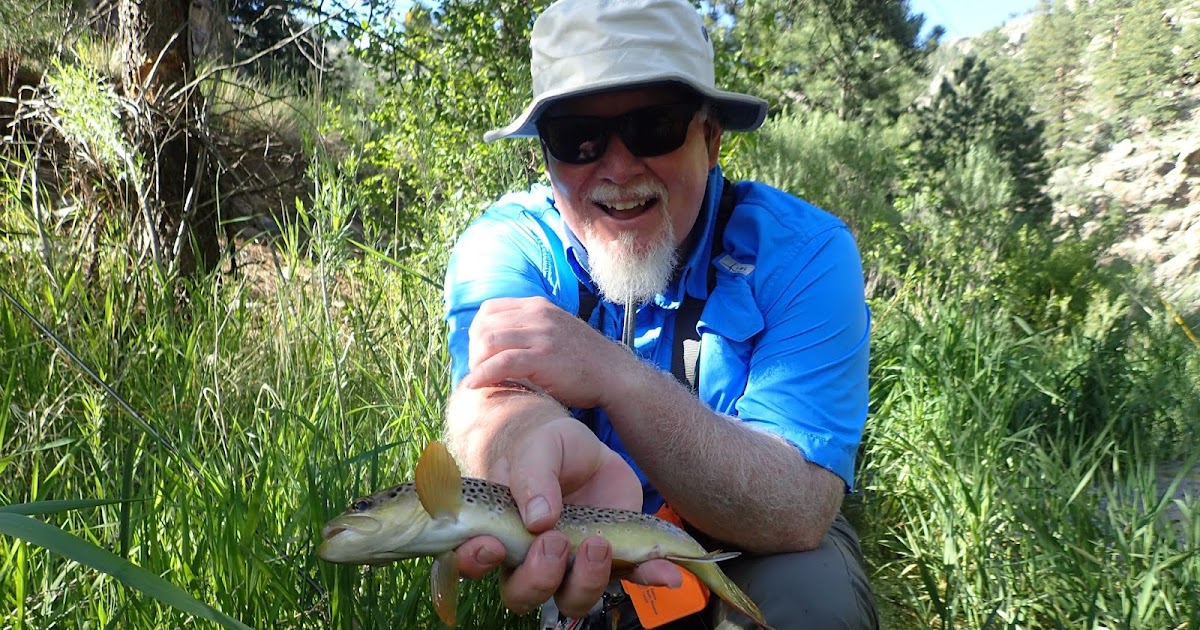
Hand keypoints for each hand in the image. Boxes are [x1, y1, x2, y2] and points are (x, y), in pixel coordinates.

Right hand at [451, 418, 680, 616]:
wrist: (577, 445)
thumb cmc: (542, 445)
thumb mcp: (537, 447)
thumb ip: (532, 476)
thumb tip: (539, 519)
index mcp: (498, 532)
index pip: (475, 562)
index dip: (476, 562)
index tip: (493, 546)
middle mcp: (530, 559)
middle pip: (525, 593)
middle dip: (538, 578)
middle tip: (555, 542)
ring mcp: (572, 563)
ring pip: (572, 596)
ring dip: (587, 580)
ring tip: (600, 542)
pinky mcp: (612, 557)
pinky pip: (630, 577)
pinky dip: (649, 577)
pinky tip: (666, 573)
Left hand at [462, 297, 635, 408]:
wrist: (614, 374)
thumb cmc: (584, 360)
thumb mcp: (556, 331)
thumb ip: (532, 330)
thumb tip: (501, 344)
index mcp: (538, 306)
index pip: (490, 309)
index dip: (477, 331)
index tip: (480, 353)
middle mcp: (538, 315)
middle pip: (484, 325)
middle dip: (474, 350)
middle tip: (479, 370)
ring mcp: (541, 335)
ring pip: (489, 341)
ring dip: (476, 362)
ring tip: (479, 379)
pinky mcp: (543, 358)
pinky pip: (502, 362)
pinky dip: (483, 374)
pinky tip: (474, 385)